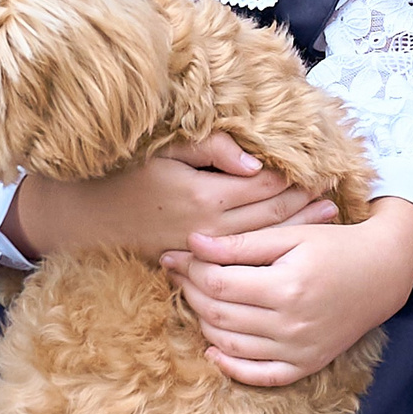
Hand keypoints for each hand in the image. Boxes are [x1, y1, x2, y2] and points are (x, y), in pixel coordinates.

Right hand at [3, 132, 332, 262]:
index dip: (296, 178)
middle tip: (335, 198)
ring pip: (260, 244)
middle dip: (305, 207)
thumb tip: (255, 161)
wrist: (77, 219)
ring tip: (323, 222)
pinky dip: (266, 252)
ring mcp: (200, 251)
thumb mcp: (162, 151)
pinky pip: (239, 261)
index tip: (323, 169)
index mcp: (204, 196)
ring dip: (295, 231)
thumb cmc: (119, 175)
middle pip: (271, 220)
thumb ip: (210, 149)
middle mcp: (207, 229)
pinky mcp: (189, 264)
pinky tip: (282, 247)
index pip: (265, 188)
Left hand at [164, 197, 412, 385]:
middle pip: (219, 314)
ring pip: (230, 345)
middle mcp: (291, 324)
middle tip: (179, 274)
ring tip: (194, 299)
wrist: (382, 273)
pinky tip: (213, 350)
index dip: (191, 269)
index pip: (218, 283)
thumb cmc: (335, 245)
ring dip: (203, 324)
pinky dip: (230, 367)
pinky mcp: (305, 366)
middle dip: (191, 292)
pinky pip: (258, 376)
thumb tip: (194, 243)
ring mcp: (298, 350)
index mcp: (286, 286)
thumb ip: (242, 242)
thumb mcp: (291, 235)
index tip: (176, 255)